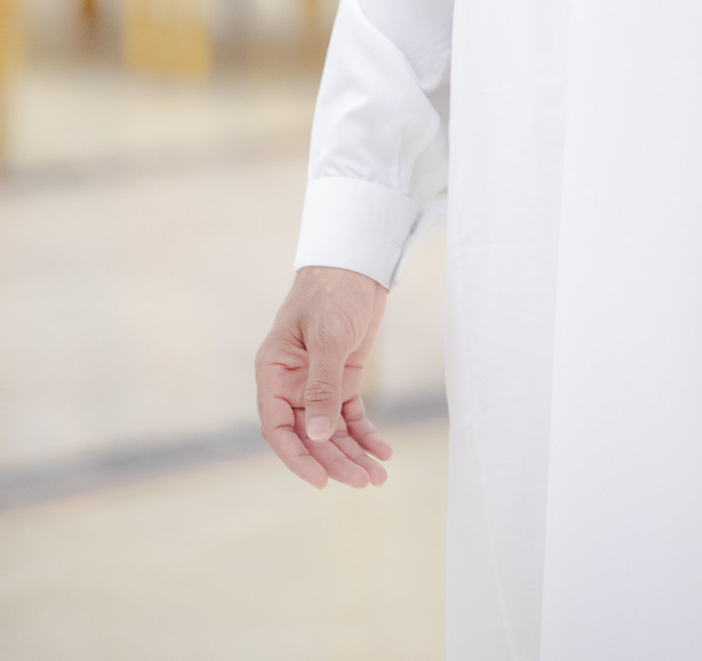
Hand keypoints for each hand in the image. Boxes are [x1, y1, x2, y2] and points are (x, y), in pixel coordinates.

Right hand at [255, 265, 392, 488]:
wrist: (356, 264)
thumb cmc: (331, 293)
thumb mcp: (327, 338)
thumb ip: (321, 386)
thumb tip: (317, 435)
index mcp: (274, 373)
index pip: (278, 428)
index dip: (297, 457)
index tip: (320, 481)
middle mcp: (292, 384)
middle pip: (309, 435)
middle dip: (335, 461)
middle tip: (363, 482)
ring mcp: (317, 383)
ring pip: (331, 430)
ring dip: (352, 453)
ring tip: (378, 475)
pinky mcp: (342, 378)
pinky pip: (350, 415)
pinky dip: (365, 434)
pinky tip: (382, 451)